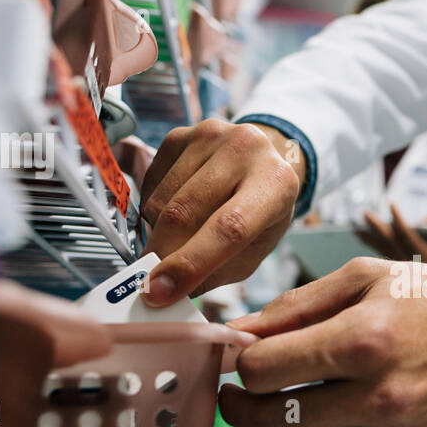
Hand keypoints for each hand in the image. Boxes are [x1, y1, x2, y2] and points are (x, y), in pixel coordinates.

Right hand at [138, 120, 303, 304]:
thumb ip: (214, 273)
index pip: (228, 229)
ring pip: (161, 201)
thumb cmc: (261, 214)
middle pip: (185, 213)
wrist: (264, 161)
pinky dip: (154, 210)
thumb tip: (164, 293)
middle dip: (162, 255)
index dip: (189, 264)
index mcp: (276, 183)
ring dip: (159, 232)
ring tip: (180, 237)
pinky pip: (150, 184)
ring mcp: (211, 135)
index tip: (158, 293)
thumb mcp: (253, 251)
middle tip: (151, 282)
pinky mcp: (182, 133)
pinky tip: (178, 208)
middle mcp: (246, 149)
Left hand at [212, 257, 426, 426]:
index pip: (267, 370)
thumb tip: (236, 332)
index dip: (238, 366)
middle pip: (276, 421)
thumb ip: (295, 305)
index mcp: (363, 340)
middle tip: (227, 400)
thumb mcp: (364, 278)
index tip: (235, 360)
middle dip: (236, 412)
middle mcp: (378, 395)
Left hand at [356, 205, 426, 266]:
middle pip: (389, 242)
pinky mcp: (397, 267)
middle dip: (376, 227)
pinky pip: (381, 253)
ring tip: (355, 227)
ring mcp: (402, 266)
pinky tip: (361, 235)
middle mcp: (409, 262)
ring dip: (368, 238)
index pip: (405, 233)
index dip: (397, 217)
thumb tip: (420, 219)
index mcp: (422, 254)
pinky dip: (371, 243)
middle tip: (365, 213)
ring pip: (382, 250)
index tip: (390, 203)